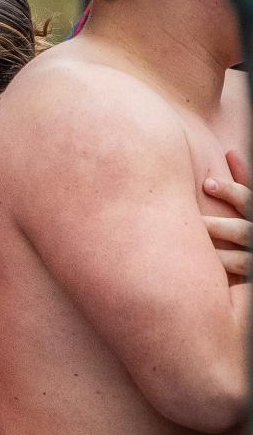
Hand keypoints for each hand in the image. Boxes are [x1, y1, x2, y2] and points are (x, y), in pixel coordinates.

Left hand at [203, 149, 251, 276]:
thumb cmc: (247, 223)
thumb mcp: (250, 204)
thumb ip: (245, 180)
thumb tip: (230, 152)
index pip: (248, 200)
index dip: (231, 191)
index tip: (207, 184)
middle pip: (242, 231)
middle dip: (217, 227)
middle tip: (193, 222)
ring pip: (240, 261)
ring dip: (215, 256)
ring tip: (188, 250)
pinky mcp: (250, 280)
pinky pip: (237, 282)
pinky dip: (219, 276)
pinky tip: (199, 273)